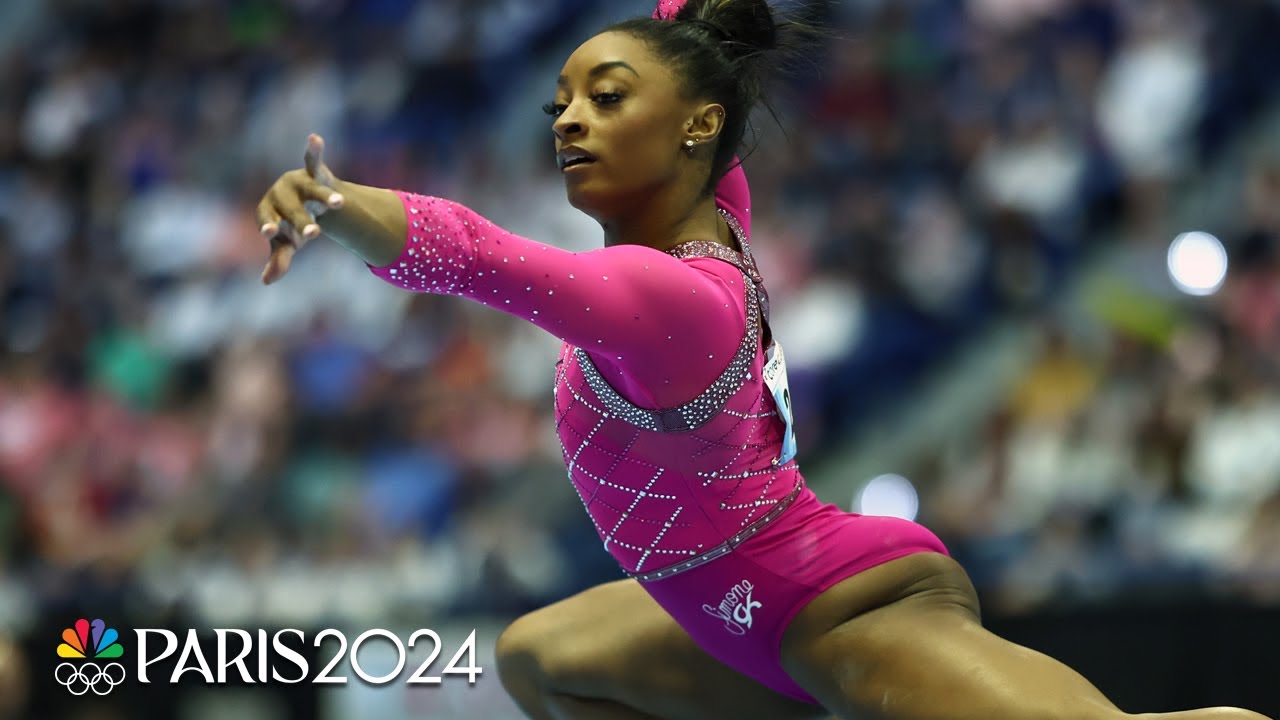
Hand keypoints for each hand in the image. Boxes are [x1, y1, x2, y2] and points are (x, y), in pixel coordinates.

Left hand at [257, 134, 345, 283]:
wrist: (306, 202)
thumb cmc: (290, 225)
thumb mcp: (287, 243)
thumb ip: (279, 259)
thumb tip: (266, 281)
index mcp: (269, 212)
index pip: (268, 221)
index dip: (270, 226)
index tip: (270, 232)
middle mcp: (280, 195)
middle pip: (293, 211)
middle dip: (303, 221)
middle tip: (315, 234)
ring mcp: (298, 183)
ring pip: (311, 191)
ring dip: (325, 197)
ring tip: (341, 203)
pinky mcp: (313, 173)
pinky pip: (314, 161)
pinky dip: (314, 150)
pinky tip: (315, 139)